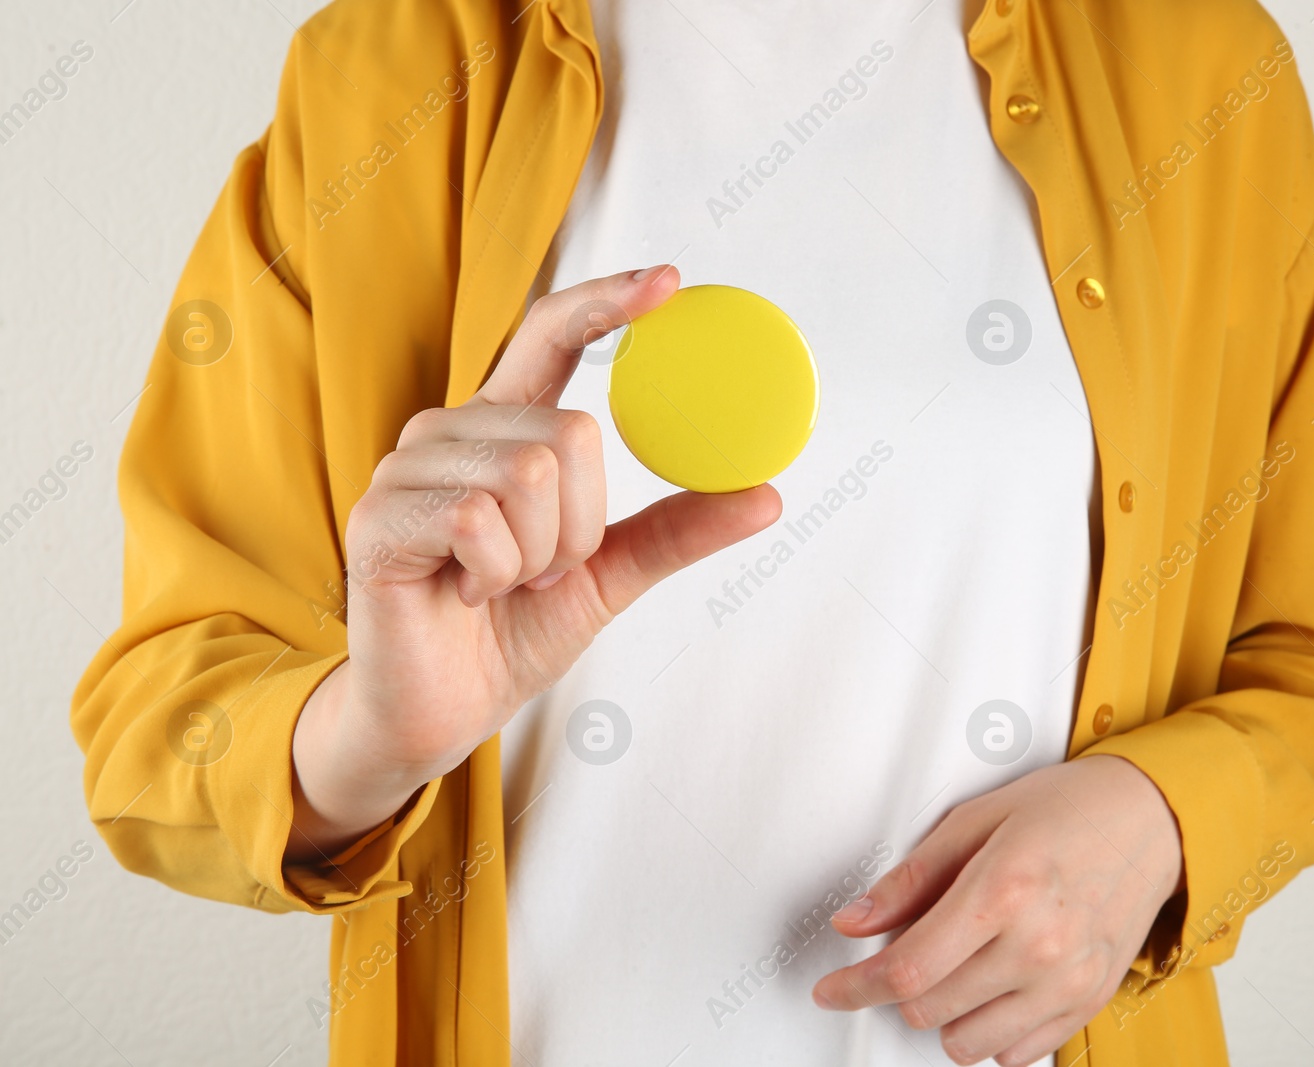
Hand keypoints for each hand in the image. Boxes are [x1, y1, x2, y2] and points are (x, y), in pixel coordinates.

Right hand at [286, 265, 780, 860]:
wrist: (440, 711)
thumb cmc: (512, 633)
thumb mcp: (611, 574)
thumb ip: (676, 529)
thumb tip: (768, 493)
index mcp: (504, 430)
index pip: (550, 334)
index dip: (607, 302)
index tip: (670, 282)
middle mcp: (451, 432)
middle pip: (569, 433)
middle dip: (581, 525)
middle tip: (544, 569)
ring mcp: (408, 468)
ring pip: (530, 473)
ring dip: (541, 554)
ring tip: (502, 582)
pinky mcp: (377, 516)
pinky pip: (481, 518)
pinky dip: (497, 571)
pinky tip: (465, 592)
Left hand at [813, 755, 1183, 1065]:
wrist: (1152, 821)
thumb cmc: (1067, 809)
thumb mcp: (976, 821)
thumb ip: (911, 880)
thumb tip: (855, 922)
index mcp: (1002, 890)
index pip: (908, 968)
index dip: (855, 987)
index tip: (832, 989)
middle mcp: (1038, 945)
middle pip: (928, 1009)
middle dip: (898, 989)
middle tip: (904, 955)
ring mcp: (1067, 981)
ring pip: (966, 1043)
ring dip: (942, 1014)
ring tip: (953, 969)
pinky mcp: (1088, 1002)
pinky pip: (1016, 1053)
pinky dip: (989, 1031)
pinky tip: (990, 988)